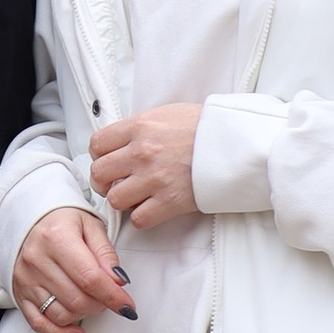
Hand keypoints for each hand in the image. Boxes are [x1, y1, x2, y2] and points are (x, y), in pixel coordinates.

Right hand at [12, 207, 136, 332]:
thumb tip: (118, 282)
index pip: (90, 278)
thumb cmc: (63, 221)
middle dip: (101, 305)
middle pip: (77, 299)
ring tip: (92, 302)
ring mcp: (26, 279)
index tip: (128, 307)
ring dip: (84, 316)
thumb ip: (106, 253)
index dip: (113, 297)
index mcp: (57, 237)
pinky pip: (39, 323)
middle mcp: (37, 259)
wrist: (30, 218)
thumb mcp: (90, 225)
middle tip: (109, 298)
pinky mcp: (19, 293)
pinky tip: (78, 331)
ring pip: (61, 314)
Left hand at [88, 105, 202, 229]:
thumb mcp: (167, 113)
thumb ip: (141, 127)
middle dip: (103, 181)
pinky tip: (151, 207)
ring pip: (115, 199)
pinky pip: (139, 219)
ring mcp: (154, 179)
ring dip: (122, 200)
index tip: (107, 160)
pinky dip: (142, 217)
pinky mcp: (170, 202)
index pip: (97, 143)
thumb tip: (121, 140)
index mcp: (140, 127)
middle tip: (113, 183)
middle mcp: (142, 153)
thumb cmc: (205, 126)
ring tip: (134, 196)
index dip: (98, 155)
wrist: (236, 142)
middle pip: (99, 173)